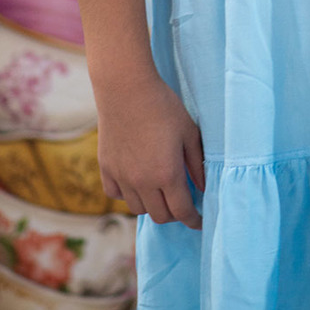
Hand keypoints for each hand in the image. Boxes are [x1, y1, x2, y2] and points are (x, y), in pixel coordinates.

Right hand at [97, 72, 205, 229]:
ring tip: (160, 191)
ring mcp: (122, 177)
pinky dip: (128, 195)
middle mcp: (143, 182)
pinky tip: (136, 182)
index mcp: (167, 174)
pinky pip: (116, 195)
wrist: (126, 88)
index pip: (182, 211)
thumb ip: (196, 162)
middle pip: (161, 216)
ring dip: (152, 205)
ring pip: (138, 209)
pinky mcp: (106, 168)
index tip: (199, 221)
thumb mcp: (188, 131)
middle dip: (175, 214)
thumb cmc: (162, 105)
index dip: (193, 220)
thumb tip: (202, 187)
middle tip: (182, 203)